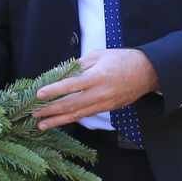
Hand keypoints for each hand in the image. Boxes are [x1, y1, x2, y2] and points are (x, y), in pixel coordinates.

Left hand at [33, 47, 159, 130]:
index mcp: (97, 76)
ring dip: (58, 120)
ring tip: (42, 125)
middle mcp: (100, 93)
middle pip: (71, 105)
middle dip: (51, 111)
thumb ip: (79, 65)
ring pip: (77, 115)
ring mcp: (104, 103)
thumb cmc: (122, 59)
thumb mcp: (99, 55)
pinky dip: (72, 118)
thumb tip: (60, 74)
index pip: (71, 86)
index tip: (39, 95)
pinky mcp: (107, 109)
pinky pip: (86, 114)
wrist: (147, 72)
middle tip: (34, 114)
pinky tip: (61, 120)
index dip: (54, 91)